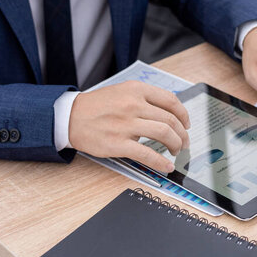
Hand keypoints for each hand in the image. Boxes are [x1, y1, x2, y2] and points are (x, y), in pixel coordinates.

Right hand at [68, 81, 190, 172]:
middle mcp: (133, 105)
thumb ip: (145, 99)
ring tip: (176, 151)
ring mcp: (126, 124)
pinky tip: (167, 166)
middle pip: (170, 120)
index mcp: (136, 90)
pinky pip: (147, 154)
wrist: (69, 117)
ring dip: (176, 145)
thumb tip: (170, 114)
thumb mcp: (122, 91)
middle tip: (184, 142)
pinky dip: (161, 162)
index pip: (171, 101)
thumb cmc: (97, 106)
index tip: (186, 124)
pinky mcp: (118, 143)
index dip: (184, 115)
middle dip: (182, 134)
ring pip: (164, 134)